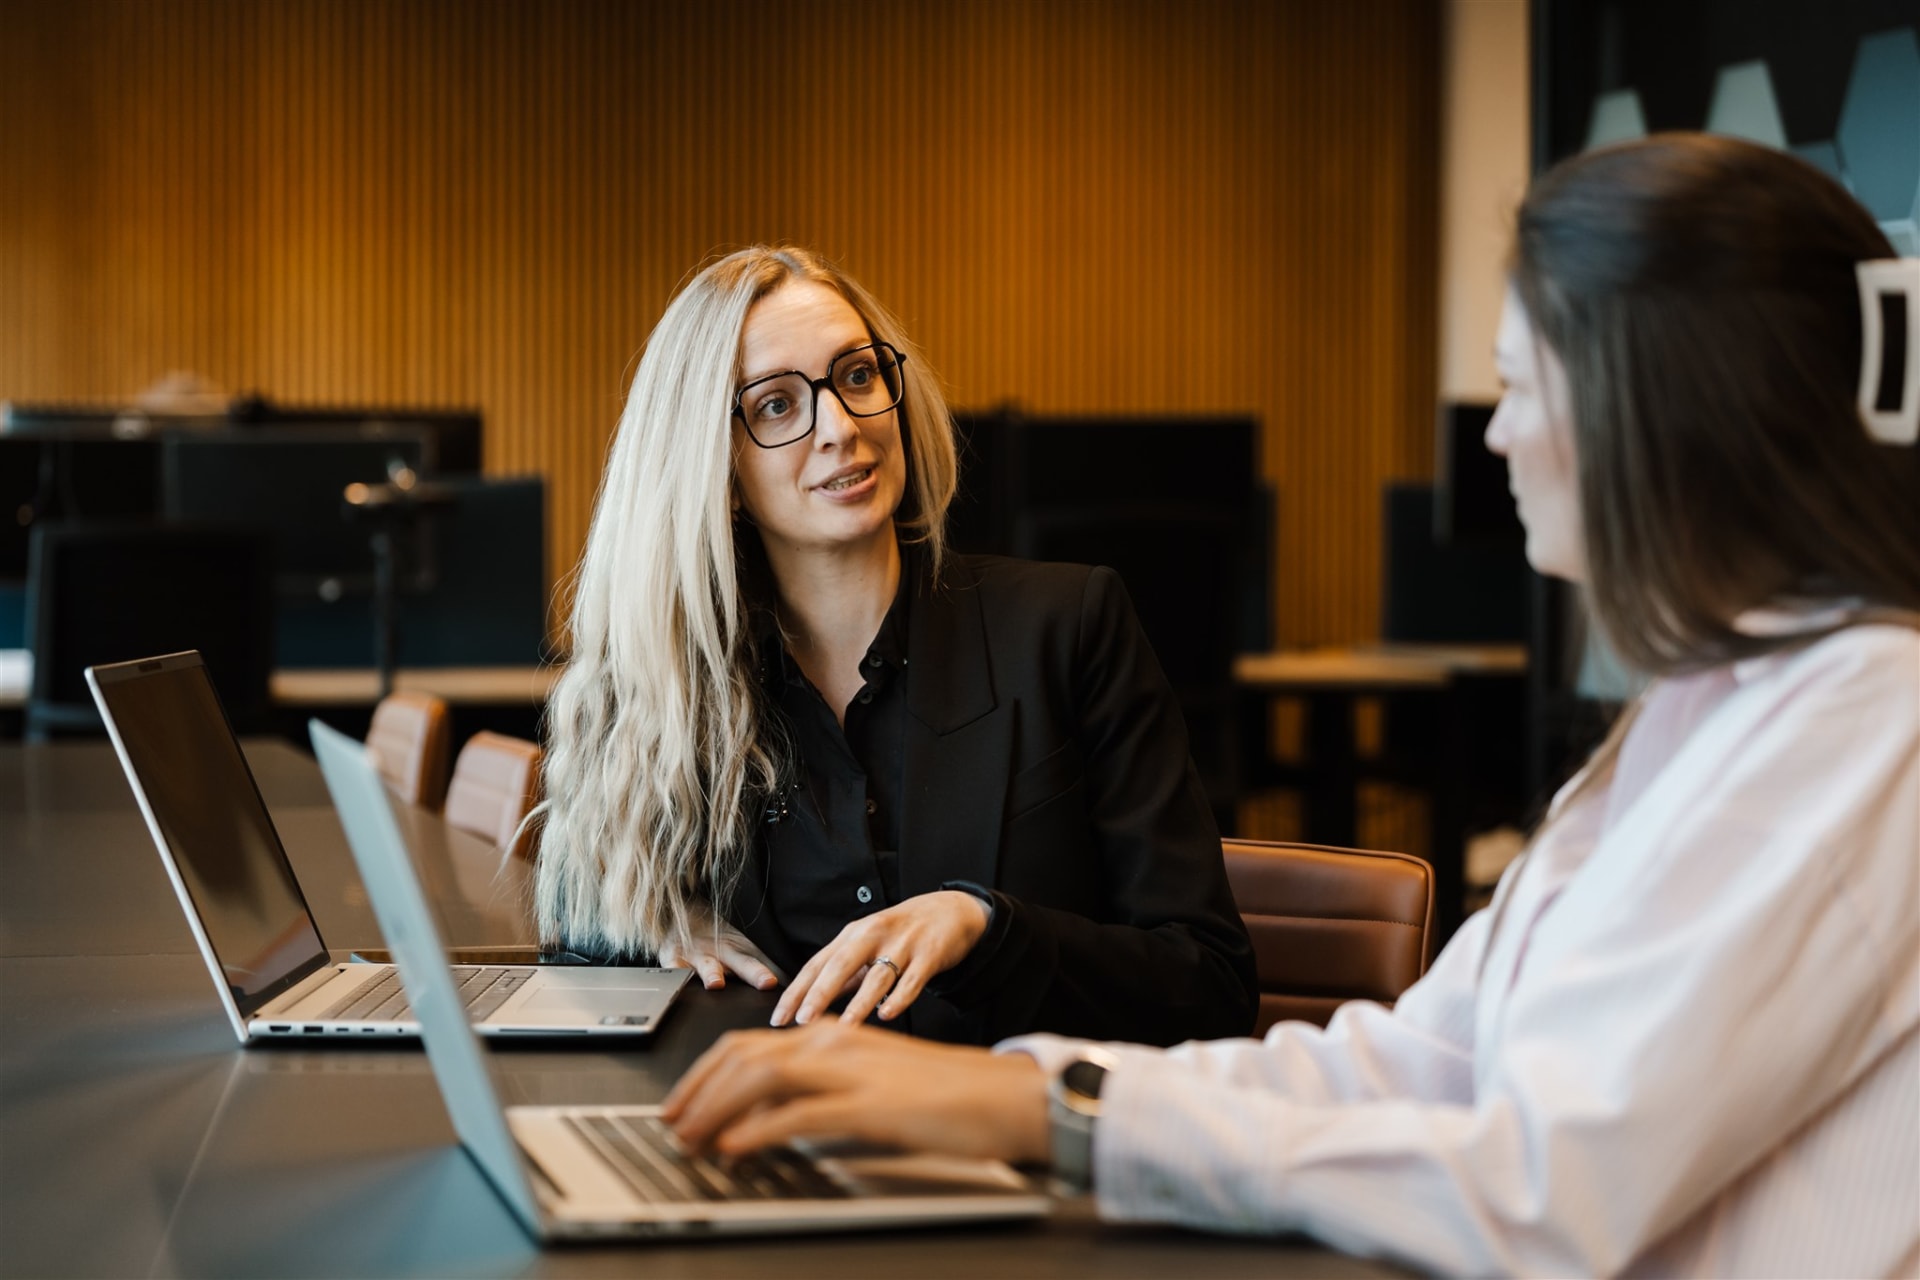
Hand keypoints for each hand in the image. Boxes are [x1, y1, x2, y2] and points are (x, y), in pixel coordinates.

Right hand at [656, 905, 783, 990]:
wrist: (679, 914)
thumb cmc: (715, 939)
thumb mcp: (742, 950)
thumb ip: (764, 967)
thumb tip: (791, 986)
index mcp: (741, 951)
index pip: (761, 963)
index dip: (771, 972)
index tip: (780, 983)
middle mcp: (721, 951)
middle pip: (741, 961)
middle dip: (754, 972)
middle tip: (766, 981)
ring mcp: (697, 955)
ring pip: (706, 965)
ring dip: (712, 972)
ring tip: (716, 983)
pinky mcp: (673, 958)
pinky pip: (672, 967)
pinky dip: (674, 974)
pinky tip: (676, 980)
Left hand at [662, 1020, 1049, 1163]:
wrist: (1004, 1097)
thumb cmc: (945, 1096)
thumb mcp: (870, 1085)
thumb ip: (821, 1091)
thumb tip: (767, 1117)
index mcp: (834, 1036)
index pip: (749, 1046)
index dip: (704, 1075)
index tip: (680, 1104)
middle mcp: (835, 1043)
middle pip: (744, 1055)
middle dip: (697, 1090)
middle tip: (671, 1124)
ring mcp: (851, 1070)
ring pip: (761, 1076)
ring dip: (715, 1108)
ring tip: (690, 1138)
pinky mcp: (869, 1104)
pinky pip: (799, 1113)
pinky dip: (756, 1130)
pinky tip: (734, 1147)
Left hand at [771, 890, 990, 1026]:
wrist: (951, 910)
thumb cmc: (902, 933)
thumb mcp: (868, 946)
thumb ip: (843, 975)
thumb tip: (811, 1003)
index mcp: (853, 935)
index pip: (817, 964)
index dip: (797, 991)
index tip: (779, 1018)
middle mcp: (874, 935)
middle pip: (841, 964)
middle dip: (820, 993)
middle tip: (802, 1021)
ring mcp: (903, 944)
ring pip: (878, 975)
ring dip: (859, 1002)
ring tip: (844, 1028)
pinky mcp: (930, 954)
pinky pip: (913, 979)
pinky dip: (900, 997)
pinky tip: (887, 1014)